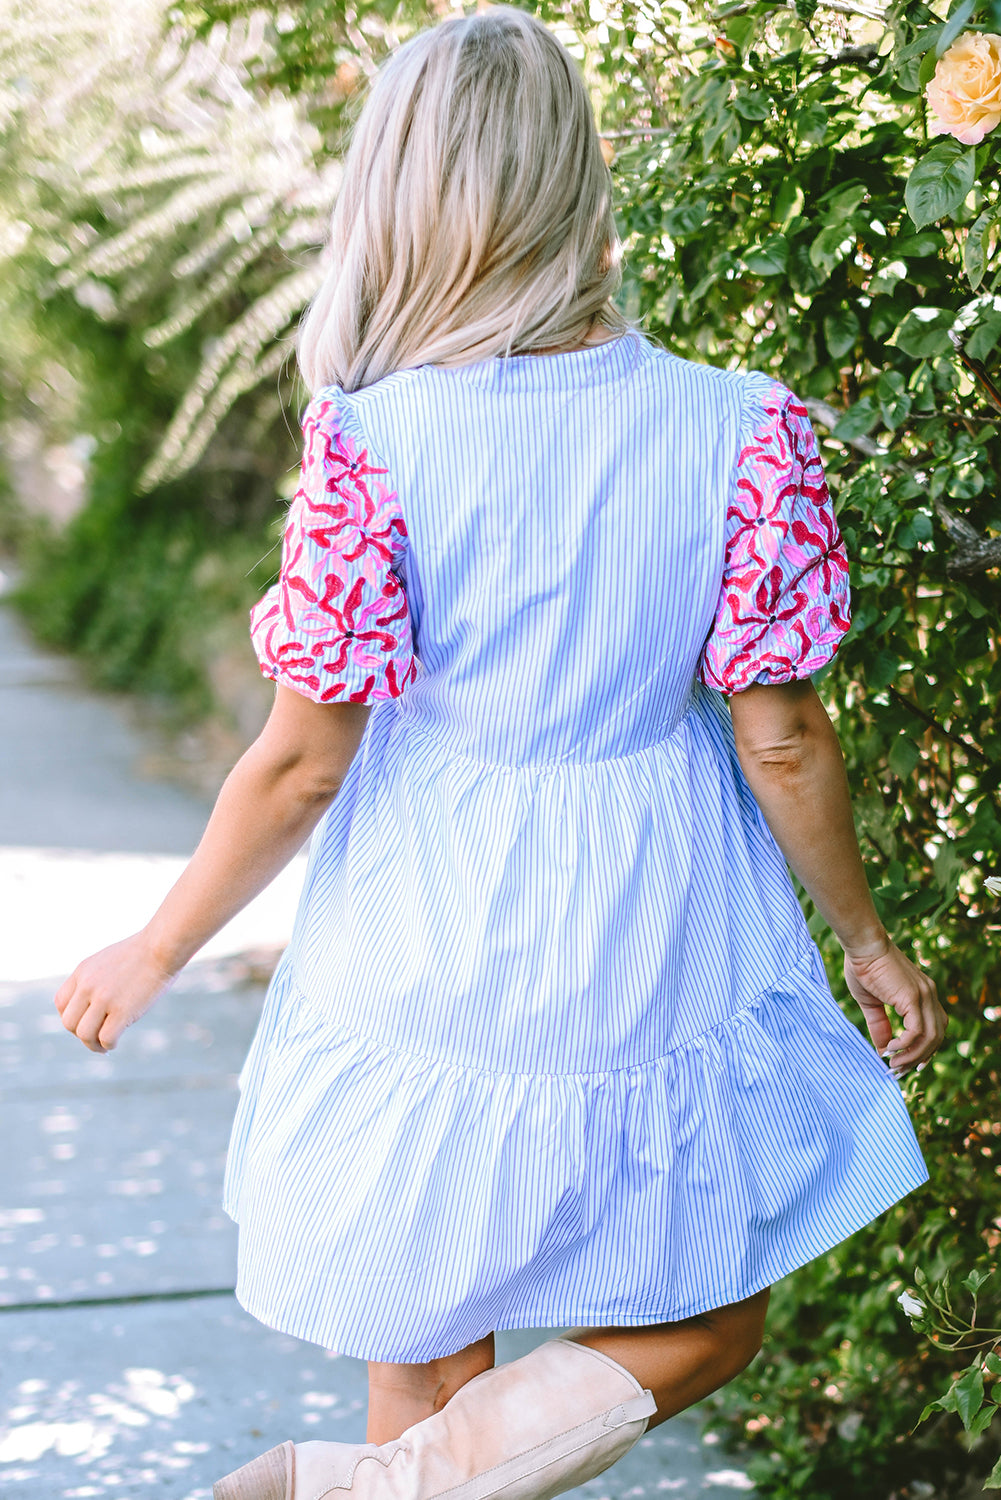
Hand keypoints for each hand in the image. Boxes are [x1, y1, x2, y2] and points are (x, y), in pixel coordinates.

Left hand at [54, 931, 175, 1053]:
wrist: (163, 945)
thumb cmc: (143, 952)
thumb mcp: (109, 960)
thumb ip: (96, 979)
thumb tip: (95, 1005)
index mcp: (83, 971)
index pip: (61, 1003)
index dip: (71, 1017)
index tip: (85, 1022)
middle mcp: (88, 985)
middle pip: (68, 1022)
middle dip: (80, 1034)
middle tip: (95, 1037)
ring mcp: (104, 998)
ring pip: (84, 1034)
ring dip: (92, 1045)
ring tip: (103, 1047)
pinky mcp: (122, 1010)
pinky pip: (106, 1038)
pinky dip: (108, 1045)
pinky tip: (115, 1043)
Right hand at [843, 940, 946, 1075]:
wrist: (863, 944)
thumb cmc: (863, 967)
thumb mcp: (871, 1002)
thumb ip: (879, 1025)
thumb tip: (883, 1050)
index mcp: (923, 993)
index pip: (936, 1028)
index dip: (925, 1049)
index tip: (908, 1064)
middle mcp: (929, 994)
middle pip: (937, 1036)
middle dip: (919, 1058)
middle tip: (899, 1071)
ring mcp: (924, 995)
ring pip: (930, 1037)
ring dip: (913, 1056)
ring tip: (894, 1065)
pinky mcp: (913, 997)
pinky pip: (917, 1031)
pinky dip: (906, 1044)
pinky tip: (890, 1048)